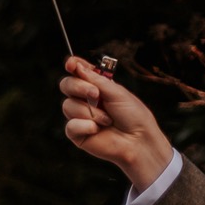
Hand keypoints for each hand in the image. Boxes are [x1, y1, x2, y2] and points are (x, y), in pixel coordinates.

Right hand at [60, 56, 175, 193]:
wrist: (138, 140)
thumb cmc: (133, 115)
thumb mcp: (117, 92)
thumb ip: (96, 80)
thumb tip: (76, 66)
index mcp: (97, 86)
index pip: (79, 72)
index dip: (73, 65)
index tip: (72, 64)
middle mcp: (86, 99)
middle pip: (66, 85)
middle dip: (79, 87)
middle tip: (95, 94)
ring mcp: (80, 116)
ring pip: (68, 105)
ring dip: (90, 112)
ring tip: (107, 120)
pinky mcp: (76, 133)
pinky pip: (70, 125)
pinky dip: (85, 126)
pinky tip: (97, 130)